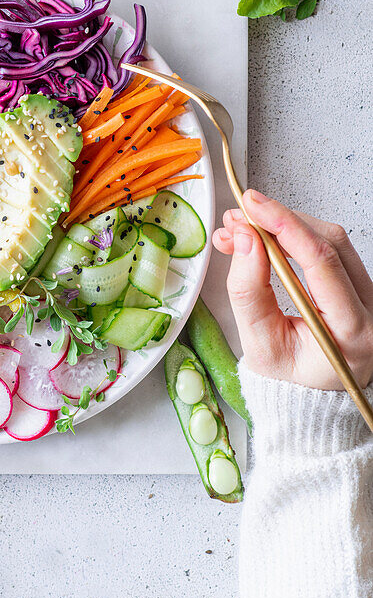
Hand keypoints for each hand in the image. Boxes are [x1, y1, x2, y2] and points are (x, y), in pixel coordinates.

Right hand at [213, 190, 372, 389]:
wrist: (309, 391)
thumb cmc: (288, 374)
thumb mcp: (258, 342)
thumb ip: (248, 290)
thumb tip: (244, 238)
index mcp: (352, 331)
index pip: (322, 262)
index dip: (285, 225)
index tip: (252, 207)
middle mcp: (371, 308)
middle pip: (329, 242)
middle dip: (279, 221)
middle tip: (237, 218)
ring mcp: (370, 293)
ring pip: (330, 238)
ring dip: (284, 225)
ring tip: (241, 230)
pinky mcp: (359, 282)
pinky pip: (330, 246)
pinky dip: (293, 235)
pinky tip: (264, 237)